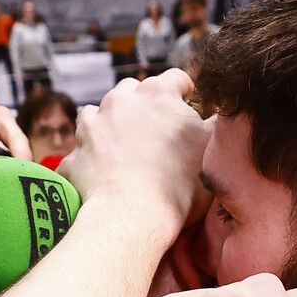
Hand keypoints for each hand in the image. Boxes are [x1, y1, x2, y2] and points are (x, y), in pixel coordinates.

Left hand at [60, 70, 209, 227]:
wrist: (133, 218)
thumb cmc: (180, 184)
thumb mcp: (211, 148)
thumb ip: (216, 123)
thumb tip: (220, 114)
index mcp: (157, 93)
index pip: (176, 79)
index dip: (185, 93)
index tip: (188, 109)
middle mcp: (120, 100)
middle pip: (133, 91)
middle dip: (143, 107)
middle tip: (155, 134)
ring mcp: (92, 125)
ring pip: (99, 113)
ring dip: (111, 126)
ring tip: (124, 151)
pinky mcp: (75, 154)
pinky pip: (82, 150)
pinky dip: (90, 158)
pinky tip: (102, 174)